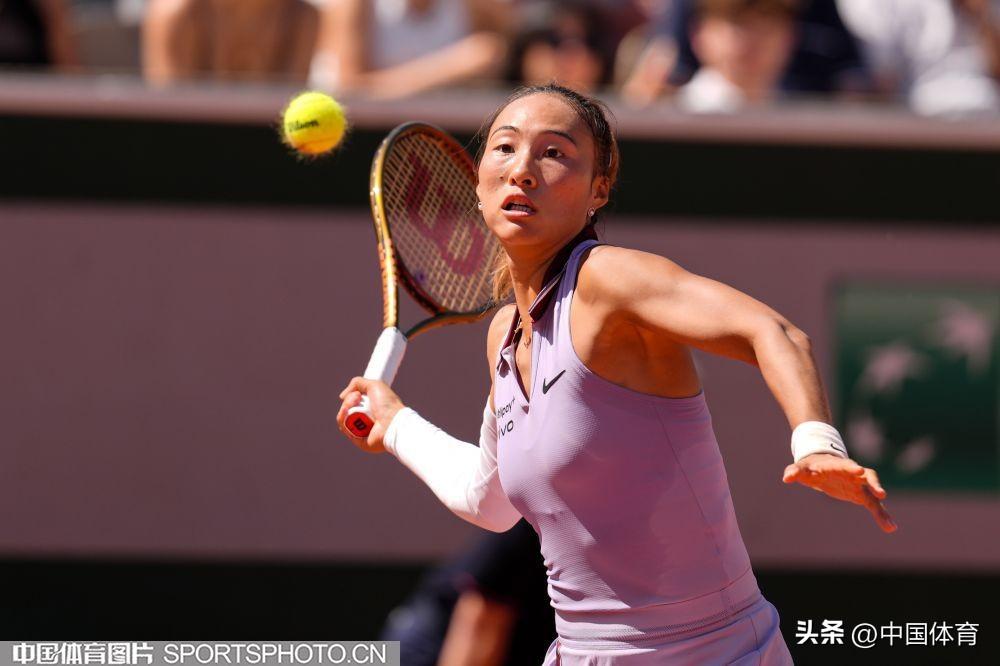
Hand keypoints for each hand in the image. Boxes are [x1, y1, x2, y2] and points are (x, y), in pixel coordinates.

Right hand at [336, 377, 404, 454]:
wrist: (392, 422)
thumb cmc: (387, 403)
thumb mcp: (374, 385)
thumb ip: (357, 383)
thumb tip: (342, 397)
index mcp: (371, 408)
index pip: (353, 402)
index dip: (351, 397)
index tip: (357, 393)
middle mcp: (366, 419)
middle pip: (346, 409)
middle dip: (348, 402)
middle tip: (357, 398)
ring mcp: (361, 430)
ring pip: (343, 418)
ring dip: (344, 408)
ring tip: (353, 404)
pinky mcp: (358, 440)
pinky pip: (344, 428)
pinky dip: (343, 419)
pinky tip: (347, 413)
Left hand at [782, 454, 897, 532]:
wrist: (821, 467)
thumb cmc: (811, 467)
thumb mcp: (802, 469)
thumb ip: (795, 472)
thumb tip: (786, 478)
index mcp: (837, 465)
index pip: (844, 464)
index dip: (850, 467)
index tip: (858, 470)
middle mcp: (852, 473)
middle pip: (866, 475)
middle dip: (872, 483)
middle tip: (881, 493)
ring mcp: (859, 483)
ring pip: (873, 492)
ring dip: (880, 504)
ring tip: (889, 523)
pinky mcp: (862, 495)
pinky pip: (874, 505)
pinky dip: (882, 515)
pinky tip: (890, 528)